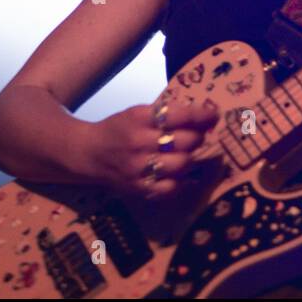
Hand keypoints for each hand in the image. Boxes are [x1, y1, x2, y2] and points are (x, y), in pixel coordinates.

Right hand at [81, 100, 220, 199]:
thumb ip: (169, 114)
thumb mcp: (138, 113)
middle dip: (197, 137)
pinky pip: (170, 188)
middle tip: (195, 137)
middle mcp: (138, 141)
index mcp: (139, 117)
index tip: (213, 115)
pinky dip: (180, 181)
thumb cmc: (119, 129)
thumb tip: (208, 117)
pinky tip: (178, 174)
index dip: (202, 115)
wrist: (88, 153)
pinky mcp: (138, 188)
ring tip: (184, 154)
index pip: (180, 115)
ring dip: (189, 158)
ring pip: (182, 164)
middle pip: (186, 140)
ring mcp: (138, 167)